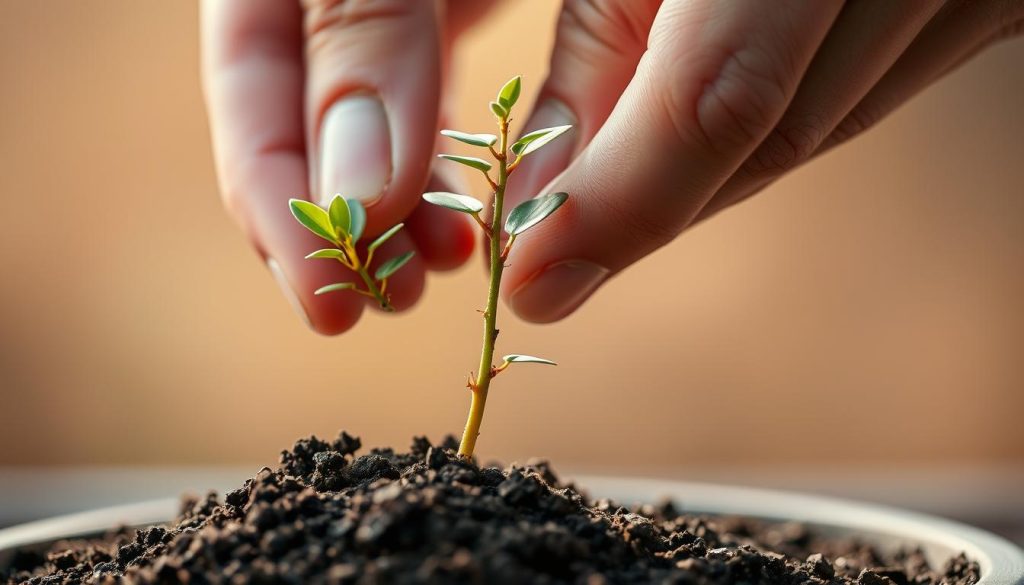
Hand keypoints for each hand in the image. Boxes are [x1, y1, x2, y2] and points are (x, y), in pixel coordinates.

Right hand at [200, 1, 496, 333]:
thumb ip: (365, 36)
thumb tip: (357, 196)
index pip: (249, 83)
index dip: (279, 204)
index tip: (325, 303)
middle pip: (307, 119)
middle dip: (348, 223)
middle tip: (389, 297)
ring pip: (382, 117)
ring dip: (411, 204)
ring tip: (447, 262)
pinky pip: (442, 92)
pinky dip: (458, 160)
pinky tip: (476, 214)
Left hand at [501, 0, 1023, 322]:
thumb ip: (598, 51)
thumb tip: (546, 197)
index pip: (721, 97)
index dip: (621, 205)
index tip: (534, 282)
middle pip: (775, 138)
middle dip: (650, 210)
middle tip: (556, 259)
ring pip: (816, 133)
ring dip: (699, 181)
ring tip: (613, 191)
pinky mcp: (994, 5)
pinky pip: (857, 101)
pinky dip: (762, 133)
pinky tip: (693, 145)